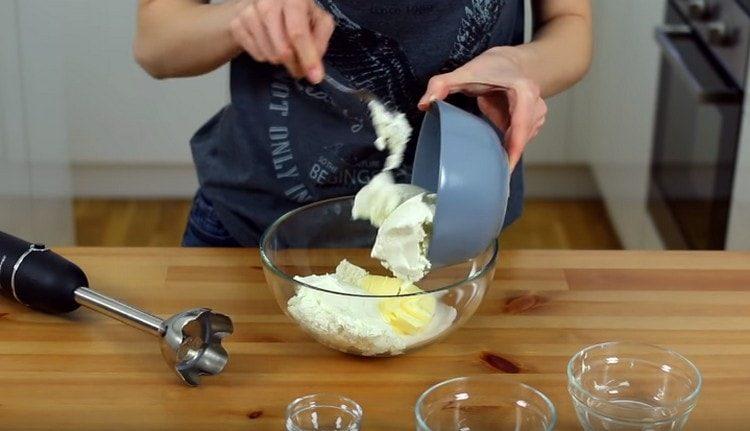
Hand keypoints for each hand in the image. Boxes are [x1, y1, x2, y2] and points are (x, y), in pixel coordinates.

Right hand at [229, 0, 334, 82]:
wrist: (264, 3)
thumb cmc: (296, 13)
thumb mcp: (317, 20)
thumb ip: (320, 41)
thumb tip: (315, 68)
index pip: (298, 33)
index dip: (307, 58)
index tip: (314, 77)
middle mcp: (268, 0)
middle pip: (282, 49)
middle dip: (294, 64)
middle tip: (299, 66)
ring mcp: (249, 11)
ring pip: (269, 55)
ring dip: (280, 60)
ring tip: (284, 49)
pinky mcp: (237, 23)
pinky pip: (256, 55)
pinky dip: (266, 56)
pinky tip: (269, 45)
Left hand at [418, 47, 547, 169]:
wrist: (511, 62)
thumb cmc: (491, 67)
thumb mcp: (464, 72)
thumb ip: (442, 84)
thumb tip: (425, 104)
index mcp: (523, 92)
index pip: (521, 126)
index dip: (514, 150)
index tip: (505, 169)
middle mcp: (536, 105)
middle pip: (521, 139)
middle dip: (506, 157)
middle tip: (490, 176)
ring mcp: (537, 115)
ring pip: (521, 141)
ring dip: (505, 149)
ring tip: (491, 160)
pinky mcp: (533, 123)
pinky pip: (520, 140)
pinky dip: (507, 145)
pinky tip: (497, 147)